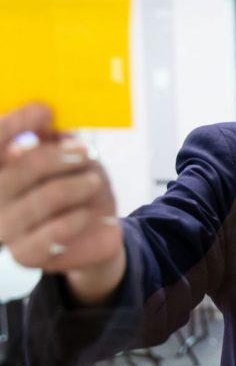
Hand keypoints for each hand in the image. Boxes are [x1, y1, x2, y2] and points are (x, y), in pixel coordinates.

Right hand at [0, 103, 124, 298]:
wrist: (96, 231)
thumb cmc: (79, 187)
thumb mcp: (71, 156)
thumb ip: (53, 137)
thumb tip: (44, 113)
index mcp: (2, 168)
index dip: (14, 124)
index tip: (44, 110)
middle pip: (18, 170)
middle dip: (55, 157)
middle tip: (84, 152)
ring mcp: (4, 228)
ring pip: (40, 200)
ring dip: (74, 187)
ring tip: (93, 182)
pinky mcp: (23, 255)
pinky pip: (49, 234)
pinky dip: (73, 220)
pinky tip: (84, 213)